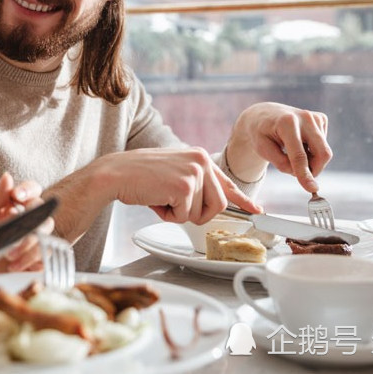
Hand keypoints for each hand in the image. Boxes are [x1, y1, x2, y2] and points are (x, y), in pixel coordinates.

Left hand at [0, 172, 50, 271]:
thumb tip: (8, 176)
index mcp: (17, 205)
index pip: (33, 189)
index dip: (28, 190)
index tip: (16, 196)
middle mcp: (29, 219)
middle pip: (44, 213)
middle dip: (28, 223)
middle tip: (11, 232)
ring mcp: (35, 239)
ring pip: (46, 235)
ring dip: (28, 245)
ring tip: (8, 255)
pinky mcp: (38, 258)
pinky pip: (45, 256)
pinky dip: (30, 261)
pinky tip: (14, 266)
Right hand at [102, 147, 261, 223]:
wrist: (115, 173)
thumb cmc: (140, 176)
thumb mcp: (174, 173)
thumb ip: (195, 183)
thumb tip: (216, 203)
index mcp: (199, 156)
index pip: (227, 182)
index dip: (242, 200)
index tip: (257, 210)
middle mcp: (201, 161)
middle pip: (218, 205)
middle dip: (195, 212)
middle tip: (171, 202)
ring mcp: (194, 173)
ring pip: (201, 214)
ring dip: (178, 213)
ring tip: (160, 196)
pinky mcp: (184, 187)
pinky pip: (184, 216)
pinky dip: (167, 215)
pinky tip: (155, 199)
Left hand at [227, 102, 331, 192]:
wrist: (264, 115)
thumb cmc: (262, 133)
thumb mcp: (262, 149)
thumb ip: (281, 162)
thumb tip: (302, 174)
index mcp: (286, 123)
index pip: (299, 155)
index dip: (305, 174)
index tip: (312, 189)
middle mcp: (304, 117)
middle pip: (322, 153)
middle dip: (314, 170)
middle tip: (301, 177)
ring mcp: (315, 117)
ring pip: (324, 151)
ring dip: (311, 160)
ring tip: (291, 153)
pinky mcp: (321, 119)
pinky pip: (323, 145)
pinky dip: (313, 151)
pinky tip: (299, 144)